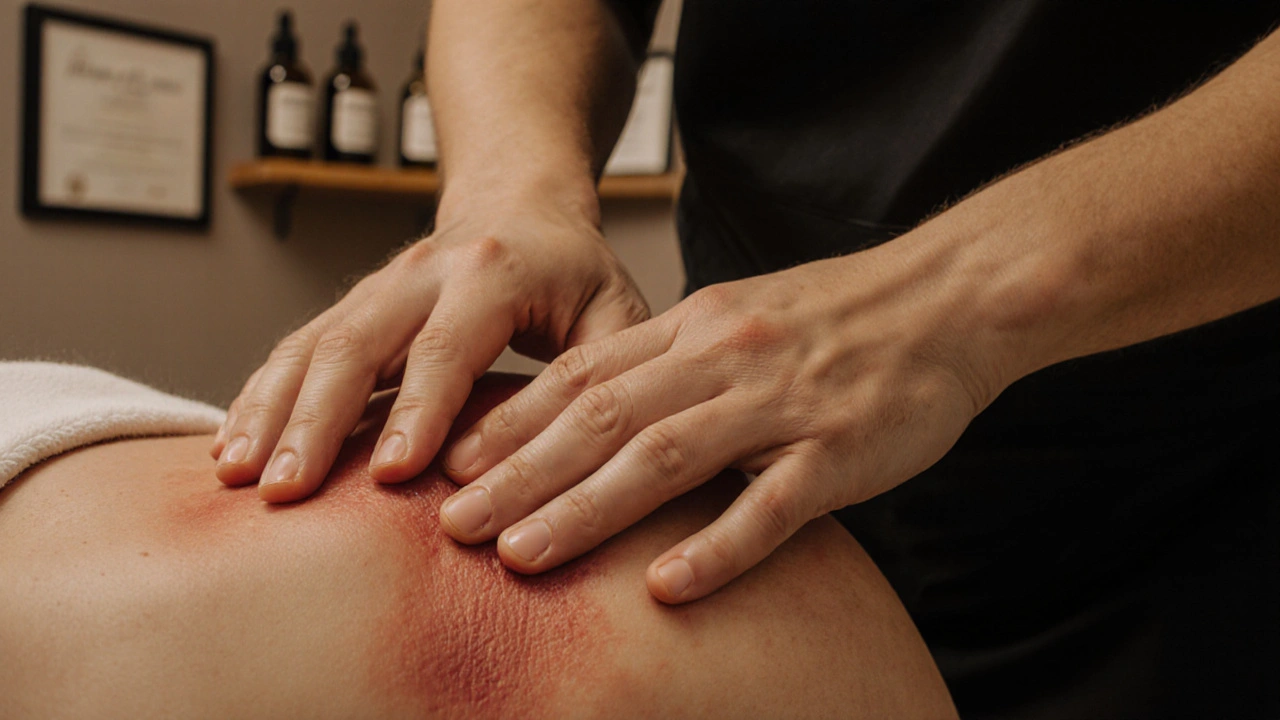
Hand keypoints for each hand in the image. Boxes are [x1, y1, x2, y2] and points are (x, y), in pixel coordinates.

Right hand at [209, 197, 648, 502]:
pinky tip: (232, 445)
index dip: (418, 411)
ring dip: (269, 411)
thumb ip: (605, 372)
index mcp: (492, 272)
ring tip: (238, 476)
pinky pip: (293, 349)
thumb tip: (574, 456)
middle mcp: (421, 273)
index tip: (393, 475)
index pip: (447, 347)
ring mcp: (376, 287)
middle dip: (315, 420)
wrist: (520, 202)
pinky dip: (259, 397)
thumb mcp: (615, 308)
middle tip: (285, 490)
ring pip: (309, 345)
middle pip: (354, 344)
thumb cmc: (574, 270)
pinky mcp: (351, 307)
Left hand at [436, 235, 1013, 602]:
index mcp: (695, 325)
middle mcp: (724, 358)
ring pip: (664, 458)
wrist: (951, 297)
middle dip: (518, 475)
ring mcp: (780, 405)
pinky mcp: (838, 451)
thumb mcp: (740, 314)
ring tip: (520, 556)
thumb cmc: (839, 315)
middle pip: (602, 419)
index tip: (452, 465)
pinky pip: (769, 505)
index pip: (583, 375)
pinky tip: (665, 588)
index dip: (513, 423)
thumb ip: (670, 356)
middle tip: (452, 525)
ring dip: (585, 509)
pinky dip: (713, 546)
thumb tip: (594, 405)